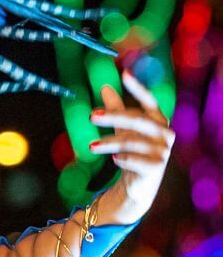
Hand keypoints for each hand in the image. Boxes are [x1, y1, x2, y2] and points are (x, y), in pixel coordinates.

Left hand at [89, 70, 173, 221]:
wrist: (140, 182)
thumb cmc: (133, 149)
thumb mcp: (123, 128)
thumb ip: (116, 109)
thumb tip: (105, 87)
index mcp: (158, 120)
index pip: (149, 100)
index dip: (138, 88)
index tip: (124, 74)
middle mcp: (165, 134)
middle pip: (137, 120)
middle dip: (113, 116)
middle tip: (91, 116)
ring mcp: (163, 151)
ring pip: (131, 141)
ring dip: (109, 143)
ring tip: (91, 145)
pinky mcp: (157, 167)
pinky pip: (135, 159)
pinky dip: (122, 158)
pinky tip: (113, 159)